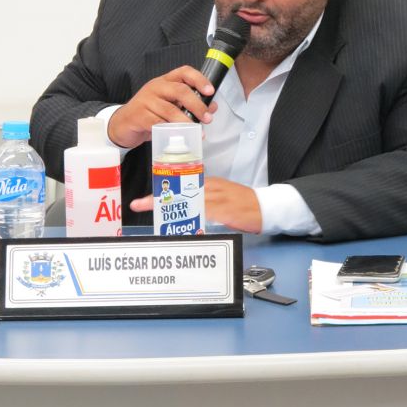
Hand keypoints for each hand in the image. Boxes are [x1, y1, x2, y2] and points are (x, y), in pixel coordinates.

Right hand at [108, 66, 217, 149]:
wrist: (122, 124)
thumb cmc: (149, 113)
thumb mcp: (170, 106)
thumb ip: (189, 105)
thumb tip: (212, 107)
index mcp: (165, 81)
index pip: (184, 72)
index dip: (199, 79)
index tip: (210, 91)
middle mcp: (156, 87)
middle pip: (180, 90)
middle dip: (197, 105)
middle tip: (207, 118)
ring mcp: (146, 101)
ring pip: (170, 110)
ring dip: (186, 121)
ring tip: (196, 131)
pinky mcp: (139, 116)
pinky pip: (158, 123)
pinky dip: (171, 130)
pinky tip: (179, 136)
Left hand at [129, 176, 262, 233]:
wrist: (266, 207)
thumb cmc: (244, 204)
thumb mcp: (221, 197)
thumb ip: (203, 202)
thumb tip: (184, 213)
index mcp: (209, 184)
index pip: (180, 186)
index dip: (161, 193)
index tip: (142, 200)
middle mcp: (211, 188)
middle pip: (180, 193)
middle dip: (159, 199)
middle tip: (140, 204)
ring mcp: (218, 198)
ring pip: (189, 201)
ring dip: (172, 208)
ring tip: (157, 216)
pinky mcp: (226, 209)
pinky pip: (207, 212)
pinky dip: (194, 217)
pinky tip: (185, 223)